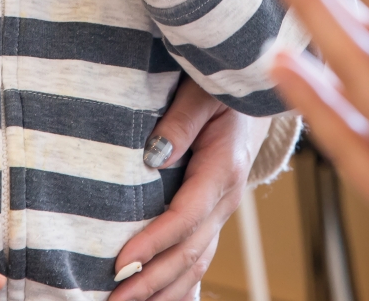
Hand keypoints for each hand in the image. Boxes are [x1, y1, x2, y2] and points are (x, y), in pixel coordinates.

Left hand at [110, 82, 269, 300]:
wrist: (254, 94)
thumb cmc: (224, 87)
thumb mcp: (203, 92)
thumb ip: (181, 120)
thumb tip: (155, 154)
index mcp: (223, 170)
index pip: (186, 216)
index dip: (154, 242)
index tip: (122, 261)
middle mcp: (225, 199)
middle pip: (190, 252)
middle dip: (151, 281)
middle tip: (114, 298)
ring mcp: (221, 212)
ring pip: (196, 264)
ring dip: (163, 291)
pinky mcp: (212, 216)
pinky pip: (199, 259)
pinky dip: (181, 287)